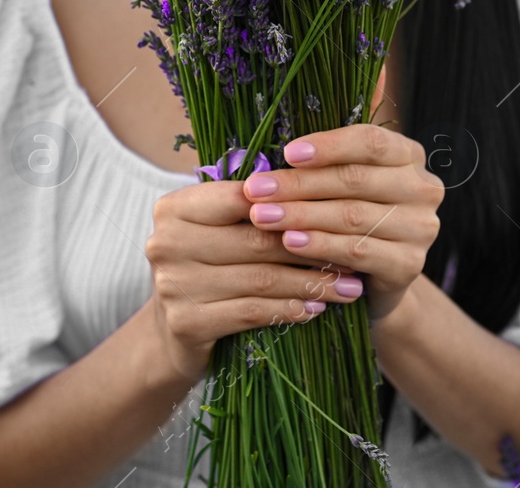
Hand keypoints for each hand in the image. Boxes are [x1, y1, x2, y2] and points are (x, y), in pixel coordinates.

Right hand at [143, 174, 367, 383]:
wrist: (173, 334)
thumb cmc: (208, 268)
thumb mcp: (218, 230)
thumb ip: (251, 208)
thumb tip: (321, 185)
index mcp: (174, 208)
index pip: (242, 197)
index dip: (293, 204)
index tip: (338, 210)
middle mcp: (166, 242)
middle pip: (255, 239)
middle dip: (312, 248)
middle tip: (354, 256)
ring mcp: (173, 285)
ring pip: (259, 278)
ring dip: (310, 283)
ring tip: (347, 286)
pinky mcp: (186, 323)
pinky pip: (251, 311)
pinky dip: (288, 308)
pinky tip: (315, 308)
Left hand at [243, 67, 445, 321]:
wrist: (373, 279)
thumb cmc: (349, 213)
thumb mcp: (344, 178)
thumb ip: (329, 152)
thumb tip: (298, 124)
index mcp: (408, 155)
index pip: (371, 141)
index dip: (328, 146)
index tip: (287, 153)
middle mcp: (422, 188)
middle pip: (355, 179)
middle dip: (299, 184)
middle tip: (256, 190)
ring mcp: (421, 228)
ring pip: (352, 216)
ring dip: (301, 215)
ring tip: (262, 216)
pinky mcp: (409, 265)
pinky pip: (358, 251)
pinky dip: (319, 245)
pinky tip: (289, 242)